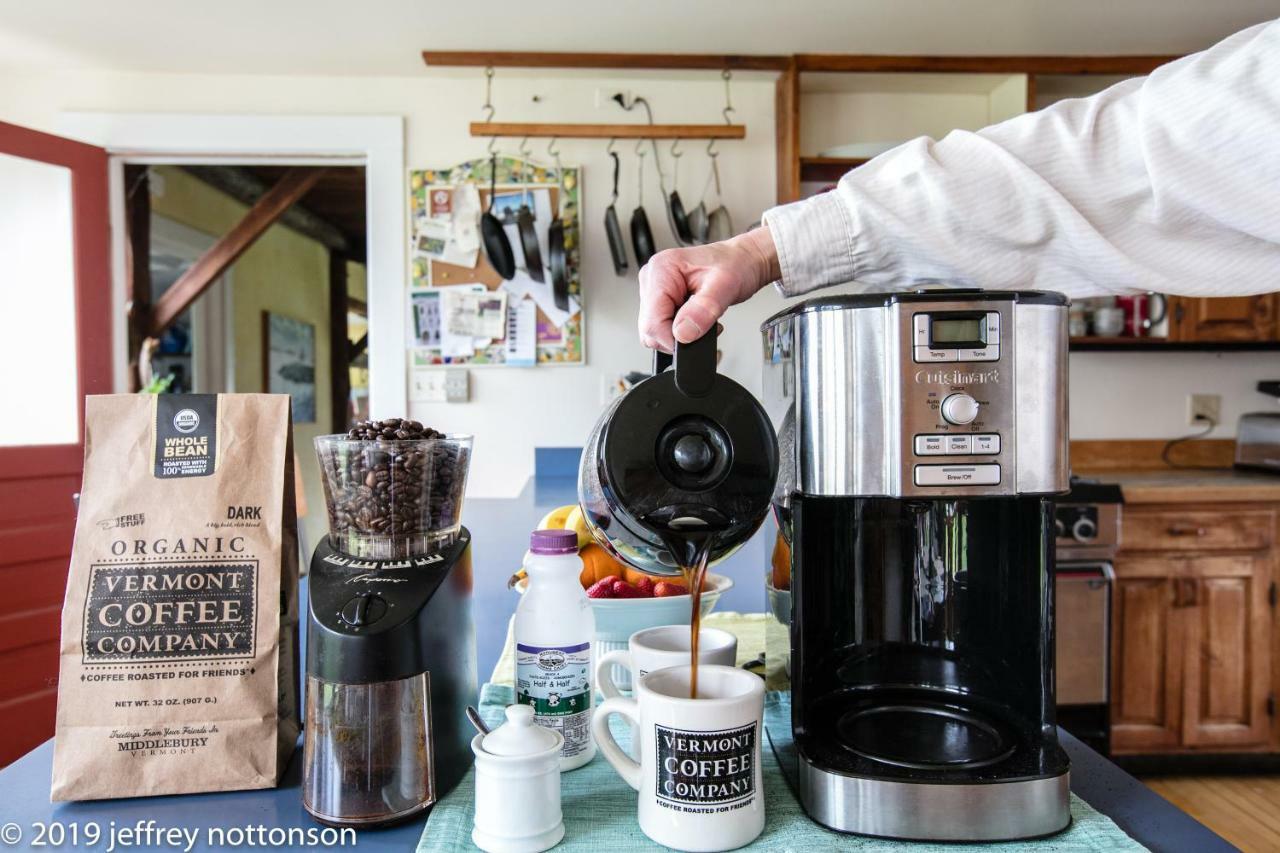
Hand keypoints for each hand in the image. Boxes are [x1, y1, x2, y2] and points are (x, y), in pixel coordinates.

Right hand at [637, 227, 780, 351]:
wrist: (743, 261)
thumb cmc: (736, 264)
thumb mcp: (725, 285)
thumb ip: (704, 310)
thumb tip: (683, 333)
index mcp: (661, 269)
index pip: (652, 321)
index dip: (672, 339)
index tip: (695, 338)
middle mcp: (652, 278)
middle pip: (649, 328)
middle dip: (676, 337)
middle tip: (702, 326)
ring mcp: (654, 288)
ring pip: (654, 330)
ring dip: (678, 334)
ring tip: (700, 320)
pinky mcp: (661, 298)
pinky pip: (661, 325)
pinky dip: (678, 330)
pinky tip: (693, 320)